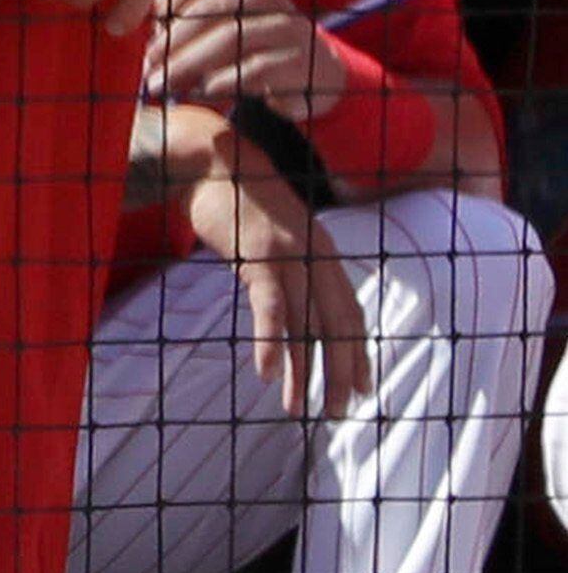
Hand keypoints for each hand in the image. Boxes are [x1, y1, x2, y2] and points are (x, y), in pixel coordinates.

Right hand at [139, 102, 371, 417]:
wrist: (213, 160)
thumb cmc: (238, 197)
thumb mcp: (273, 232)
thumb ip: (288, 262)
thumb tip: (290, 295)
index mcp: (323, 253)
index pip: (349, 314)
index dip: (357, 353)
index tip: (359, 388)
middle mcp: (316, 258)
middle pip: (338, 327)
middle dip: (341, 373)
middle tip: (341, 412)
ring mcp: (289, 258)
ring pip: (307, 326)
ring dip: (305, 373)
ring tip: (300, 409)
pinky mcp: (259, 258)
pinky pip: (271, 309)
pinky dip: (272, 342)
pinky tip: (269, 373)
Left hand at [145, 0, 347, 125]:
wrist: (316, 73)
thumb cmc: (254, 46)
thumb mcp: (224, 25)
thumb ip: (188, 21)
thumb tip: (139, 30)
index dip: (166, 6)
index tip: (141, 31)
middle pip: (210, 10)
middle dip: (172, 40)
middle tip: (145, 65)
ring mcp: (288, 26)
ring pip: (230, 37)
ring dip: (188, 63)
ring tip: (160, 83)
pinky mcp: (301, 60)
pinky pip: (255, 67)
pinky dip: (223, 79)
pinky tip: (201, 91)